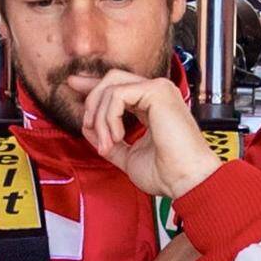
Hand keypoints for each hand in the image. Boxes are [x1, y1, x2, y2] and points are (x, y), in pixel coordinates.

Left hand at [78, 68, 217, 201]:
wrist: (187, 181)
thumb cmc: (168, 174)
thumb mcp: (129, 157)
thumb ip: (110, 141)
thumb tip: (89, 129)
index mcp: (153, 106)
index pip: (119, 86)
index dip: (94, 86)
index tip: (73, 86)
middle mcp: (157, 93)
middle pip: (111, 79)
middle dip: (91, 100)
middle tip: (88, 126)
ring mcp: (158, 89)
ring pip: (111, 86)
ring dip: (100, 118)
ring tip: (108, 144)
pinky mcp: (156, 92)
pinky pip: (117, 95)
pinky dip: (109, 118)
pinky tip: (117, 137)